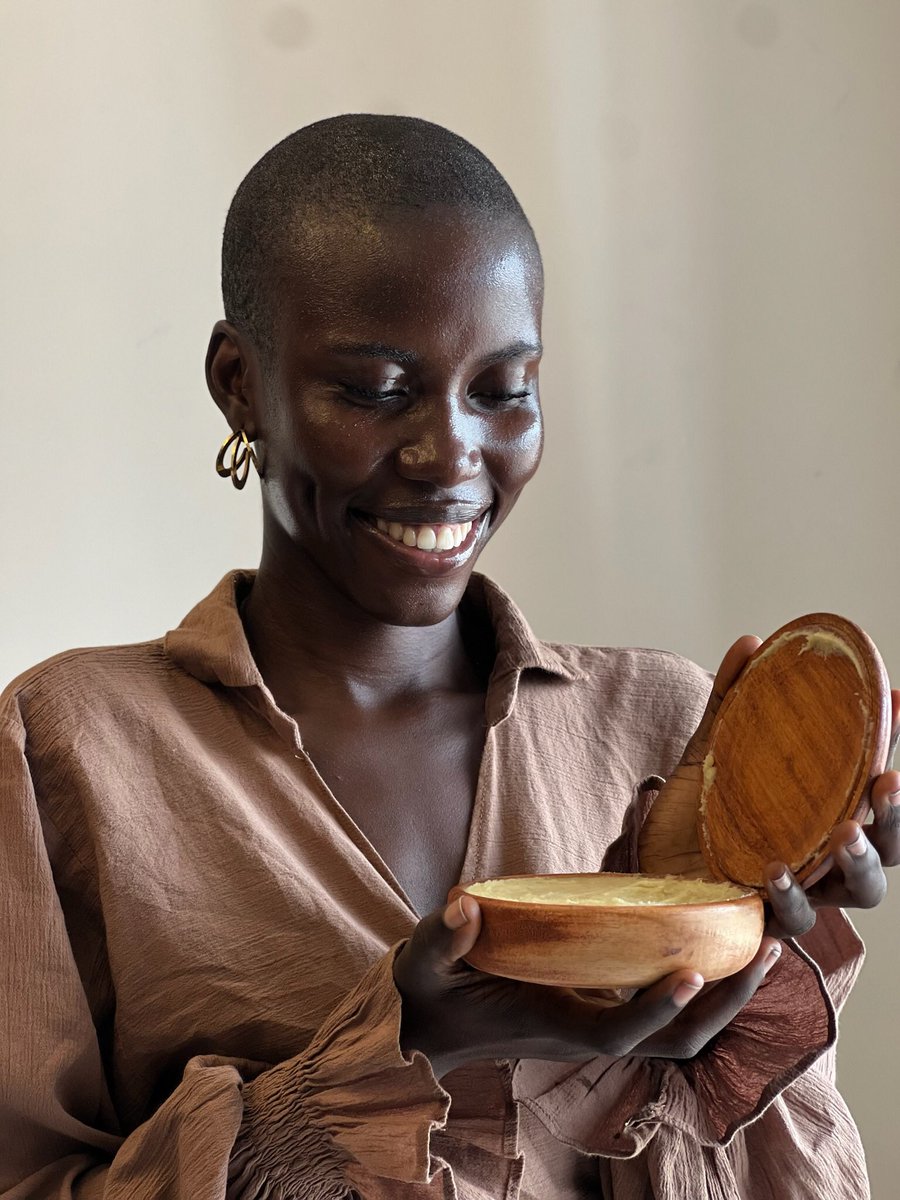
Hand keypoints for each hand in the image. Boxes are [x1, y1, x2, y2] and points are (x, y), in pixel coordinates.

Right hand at [393, 894, 782, 1078]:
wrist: (432, 1027)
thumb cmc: (432, 994)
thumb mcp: (424, 964)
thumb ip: (440, 939)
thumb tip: (464, 905)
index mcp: (552, 1026)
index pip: (617, 1031)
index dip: (655, 1008)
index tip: (690, 973)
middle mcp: (586, 1031)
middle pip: (673, 1040)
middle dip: (723, 1005)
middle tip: (766, 954)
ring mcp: (597, 1022)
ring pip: (678, 1030)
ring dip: (724, 997)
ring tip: (763, 948)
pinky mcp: (599, 1007)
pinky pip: (662, 1007)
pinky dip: (697, 984)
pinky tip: (716, 945)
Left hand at [638, 637, 899, 938]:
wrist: (644, 871)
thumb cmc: (693, 818)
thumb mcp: (710, 752)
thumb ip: (731, 702)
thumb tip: (752, 641)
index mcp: (825, 819)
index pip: (876, 790)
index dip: (892, 755)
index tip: (898, 703)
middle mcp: (823, 861)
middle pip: (885, 850)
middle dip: (895, 819)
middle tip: (887, 783)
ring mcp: (796, 894)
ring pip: (853, 892)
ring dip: (858, 865)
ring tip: (844, 833)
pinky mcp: (755, 920)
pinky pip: (784, 922)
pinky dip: (787, 900)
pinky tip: (773, 871)